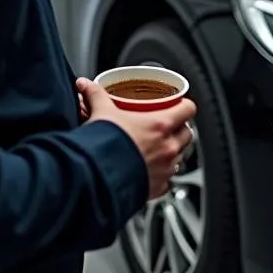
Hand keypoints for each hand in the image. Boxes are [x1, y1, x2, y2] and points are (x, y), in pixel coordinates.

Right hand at [76, 78, 196, 199]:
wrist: (96, 177)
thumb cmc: (104, 145)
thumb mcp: (101, 112)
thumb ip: (96, 95)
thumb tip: (85, 84)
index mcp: (160, 124)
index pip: (188, 109)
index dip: (184, 105)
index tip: (177, 105)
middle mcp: (168, 147)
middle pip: (187, 134)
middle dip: (179, 130)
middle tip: (166, 128)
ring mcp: (165, 169)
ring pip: (180, 157)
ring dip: (172, 152)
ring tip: (157, 149)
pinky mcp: (158, 187)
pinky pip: (168, 180)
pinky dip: (163, 175)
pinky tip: (151, 171)